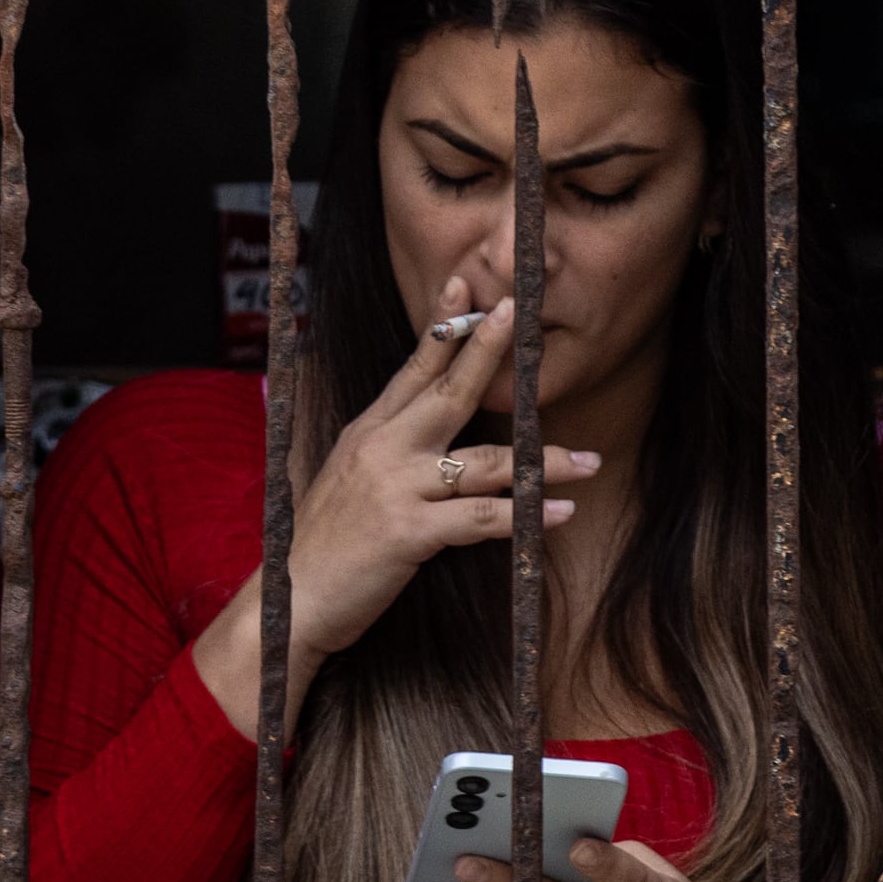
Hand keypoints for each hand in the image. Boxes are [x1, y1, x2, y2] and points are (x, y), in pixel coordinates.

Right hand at [188, 287, 599, 732]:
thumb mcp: (348, 475)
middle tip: (518, 315)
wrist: (294, 597)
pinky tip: (560, 514)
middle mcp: (382, 448)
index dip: (442, 327)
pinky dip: (526, 517)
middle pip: (448, 392)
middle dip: (487, 351)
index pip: (413, 369)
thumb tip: (426, 422)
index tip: (464, 284)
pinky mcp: (408, 531)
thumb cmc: (327, 541)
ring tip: (588, 461)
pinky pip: (482, 520)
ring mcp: (395, 487)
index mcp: (369, 431)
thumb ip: (386, 444)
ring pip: (484, 463)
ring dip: (543, 463)